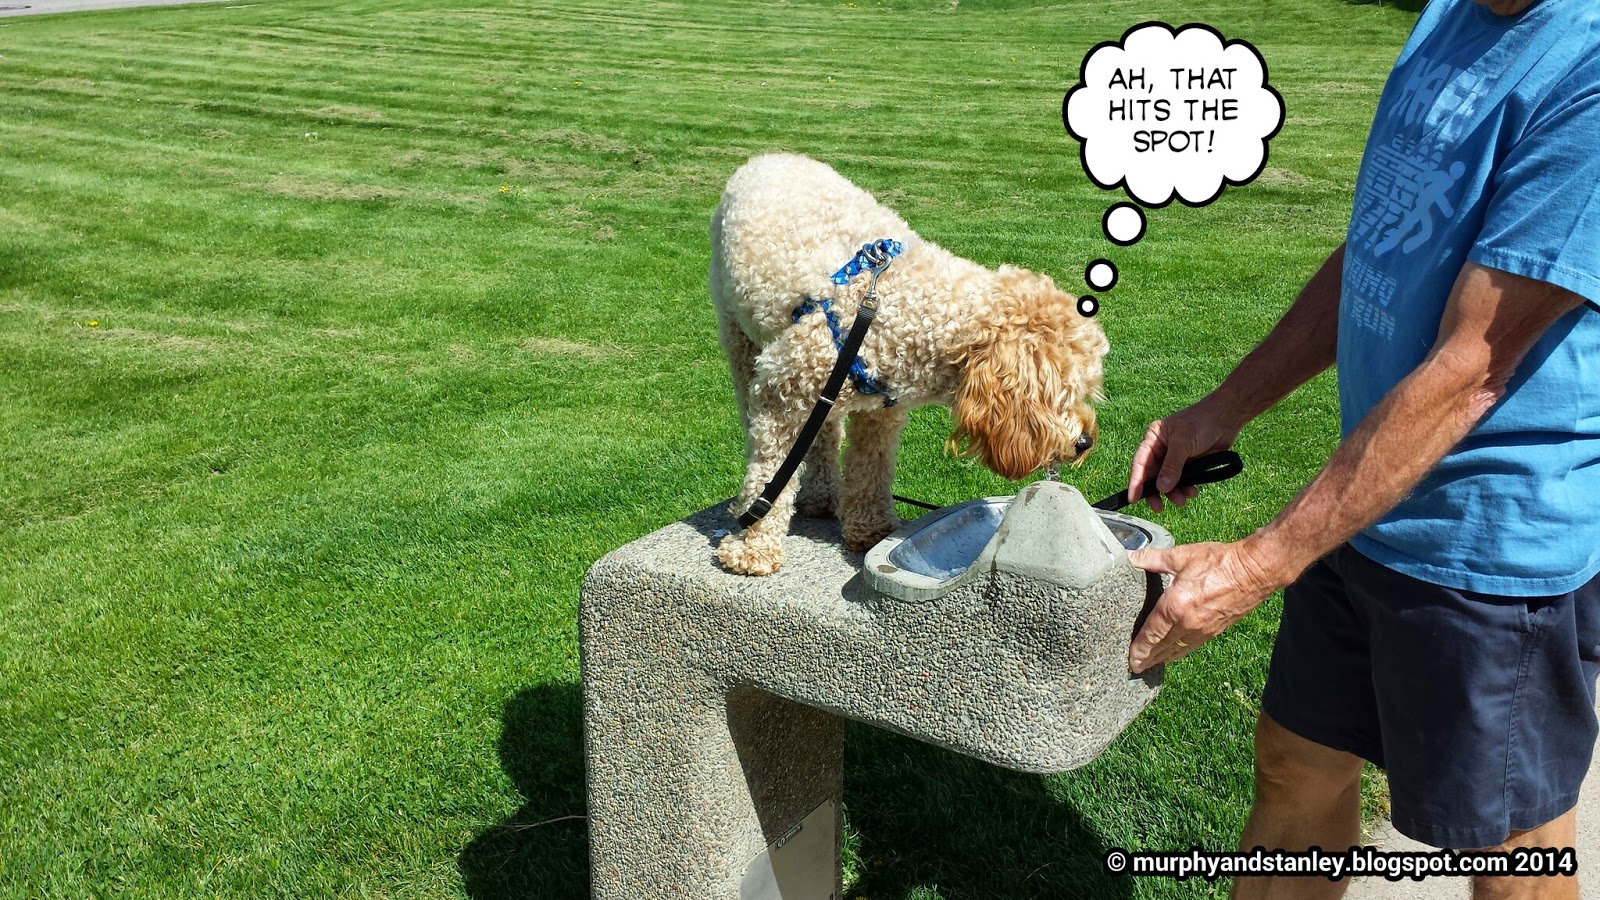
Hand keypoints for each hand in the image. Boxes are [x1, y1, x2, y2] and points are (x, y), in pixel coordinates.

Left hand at [1125, 538, 1285, 673]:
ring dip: (1163, 659)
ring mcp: (1203, 630)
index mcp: (1174, 607)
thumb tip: (1129, 556)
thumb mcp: (1180, 556)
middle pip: (1162, 648)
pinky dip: (1180, 652)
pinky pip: (1193, 646)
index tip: (1130, 660)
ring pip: (1178, 650)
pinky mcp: (1216, 630)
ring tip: (1152, 663)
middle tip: (1136, 667)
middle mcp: (1187, 624)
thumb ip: (1151, 558)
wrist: (1254, 570)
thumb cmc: (1218, 561)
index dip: (1139, 649)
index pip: (1150, 635)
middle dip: (1148, 659)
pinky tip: (1176, 653)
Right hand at [1128, 398, 1244, 512]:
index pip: (1140, 463)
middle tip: (1158, 508)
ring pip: (1168, 482)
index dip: (1136, 482)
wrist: (1226, 419)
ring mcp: (1175, 459)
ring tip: (1183, 501)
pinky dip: (1186, 489)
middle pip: (1152, 476)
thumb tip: (1161, 488)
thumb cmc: (1201, 423)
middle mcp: (1161, 450)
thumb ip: (1171, 466)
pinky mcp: (1189, 466)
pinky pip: (1183, 482)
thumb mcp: (1183, 443)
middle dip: (1156, 492)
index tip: (1133, 499)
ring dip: (1174, 493)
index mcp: (1153, 439)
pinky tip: (1193, 492)